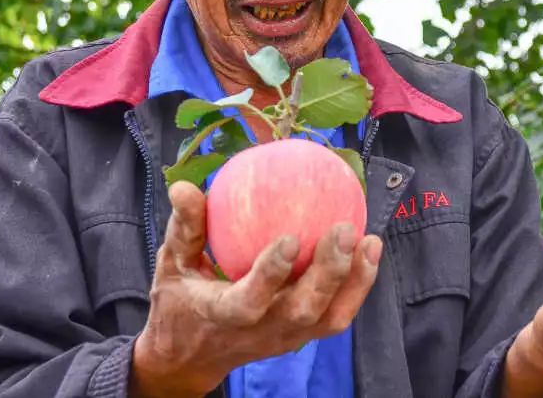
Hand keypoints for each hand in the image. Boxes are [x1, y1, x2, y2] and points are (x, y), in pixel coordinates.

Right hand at [130, 181, 382, 397]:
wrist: (191, 355)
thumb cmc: (181, 299)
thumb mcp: (171, 263)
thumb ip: (184, 227)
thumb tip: (183, 187)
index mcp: (224, 314)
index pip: (250, 300)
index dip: (272, 274)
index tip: (289, 238)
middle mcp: (261, 331)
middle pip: (303, 310)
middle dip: (328, 274)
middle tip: (343, 228)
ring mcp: (287, 337)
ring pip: (329, 317)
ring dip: (354, 281)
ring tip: (370, 241)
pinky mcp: (303, 336)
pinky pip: (338, 314)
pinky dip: (359, 285)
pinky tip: (370, 247)